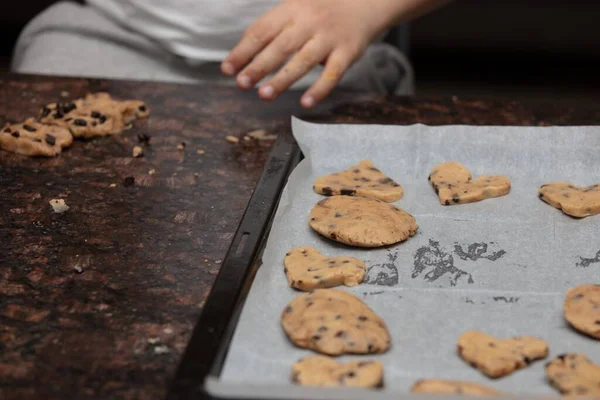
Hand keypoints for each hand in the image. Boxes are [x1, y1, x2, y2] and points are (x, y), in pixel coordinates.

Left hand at [220, 0, 399, 107]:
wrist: (367, 0)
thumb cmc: (324, 8)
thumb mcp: (297, 5)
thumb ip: (273, 26)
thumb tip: (244, 54)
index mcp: (291, 9)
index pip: (261, 31)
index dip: (243, 51)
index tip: (227, 69)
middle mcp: (309, 22)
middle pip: (279, 46)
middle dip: (258, 66)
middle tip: (241, 84)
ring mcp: (329, 38)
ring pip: (303, 61)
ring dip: (282, 79)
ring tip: (264, 95)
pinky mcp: (348, 52)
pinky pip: (332, 73)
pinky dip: (320, 89)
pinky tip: (306, 103)